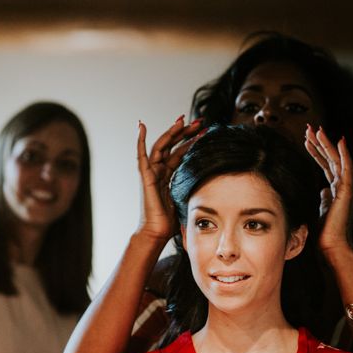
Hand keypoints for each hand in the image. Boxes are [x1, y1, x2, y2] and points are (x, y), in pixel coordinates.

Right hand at [137, 116, 202, 240]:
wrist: (158, 231)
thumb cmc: (171, 220)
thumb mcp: (187, 198)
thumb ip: (193, 187)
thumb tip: (213, 185)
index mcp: (168, 176)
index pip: (179, 153)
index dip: (190, 141)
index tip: (203, 131)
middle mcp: (158, 171)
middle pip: (171, 146)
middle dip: (185, 132)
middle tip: (199, 122)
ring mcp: (151, 172)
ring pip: (161, 146)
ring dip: (171, 132)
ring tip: (183, 121)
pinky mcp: (145, 176)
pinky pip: (141, 155)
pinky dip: (140, 140)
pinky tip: (141, 126)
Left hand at [304, 125, 352, 255]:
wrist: (332, 247)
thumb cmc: (325, 234)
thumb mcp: (320, 210)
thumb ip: (323, 198)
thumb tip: (322, 189)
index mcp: (335, 190)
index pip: (325, 165)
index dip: (316, 151)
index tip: (306, 139)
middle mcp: (342, 186)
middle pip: (330, 159)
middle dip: (320, 143)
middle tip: (309, 128)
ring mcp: (346, 188)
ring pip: (337, 160)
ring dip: (327, 144)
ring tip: (316, 130)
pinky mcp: (347, 191)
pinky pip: (347, 168)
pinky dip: (344, 154)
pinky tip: (339, 140)